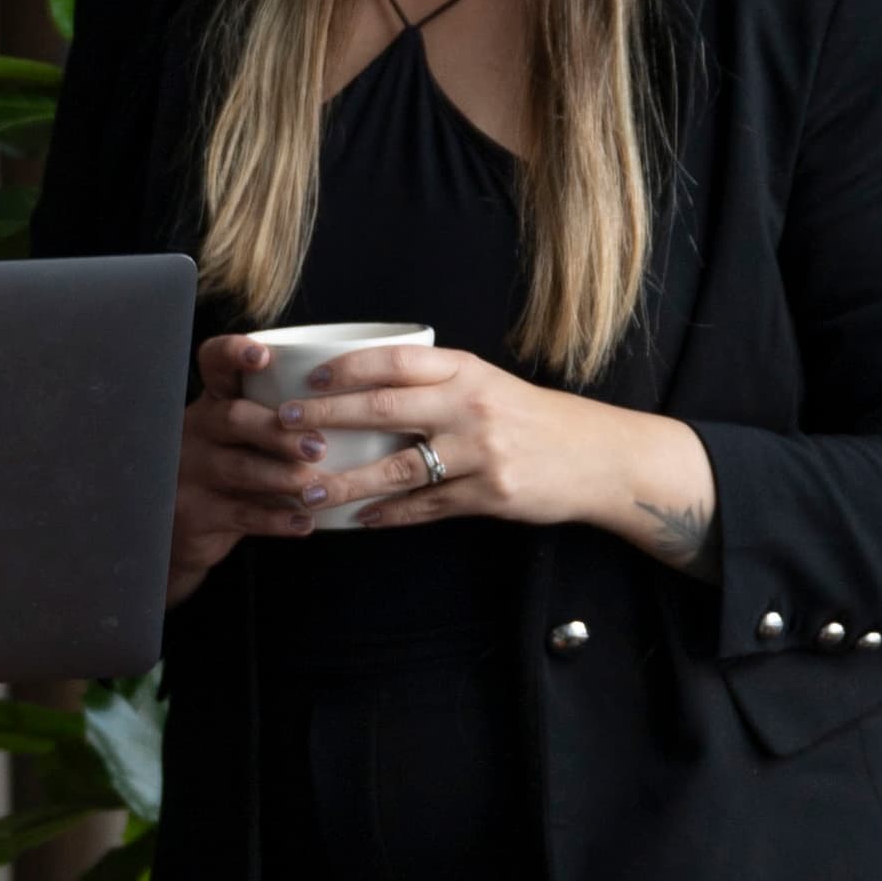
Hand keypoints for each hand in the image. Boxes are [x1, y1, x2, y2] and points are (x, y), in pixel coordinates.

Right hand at [167, 332, 345, 607]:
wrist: (184, 525)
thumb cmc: (234, 468)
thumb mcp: (244, 437)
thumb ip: (281, 420)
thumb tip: (355, 411)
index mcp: (214, 401)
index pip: (214, 363)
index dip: (233, 353)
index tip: (263, 356)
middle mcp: (196, 429)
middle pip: (233, 418)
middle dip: (279, 431)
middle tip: (319, 446)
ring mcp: (190, 471)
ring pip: (239, 468)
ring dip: (284, 477)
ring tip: (319, 487)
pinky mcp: (194, 512)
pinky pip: (239, 514)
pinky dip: (276, 519)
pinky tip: (305, 523)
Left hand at [290, 341, 720, 570]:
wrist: (599, 457)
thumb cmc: (530, 417)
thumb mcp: (486, 383)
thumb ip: (434, 382)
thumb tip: (360, 384)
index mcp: (465, 370)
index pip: (394, 361)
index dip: (346, 369)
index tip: (307, 381)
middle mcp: (470, 406)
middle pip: (384, 409)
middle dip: (327, 419)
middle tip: (282, 427)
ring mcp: (481, 453)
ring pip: (399, 468)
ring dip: (347, 481)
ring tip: (308, 489)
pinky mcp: (491, 495)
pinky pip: (427, 507)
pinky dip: (389, 515)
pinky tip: (358, 520)